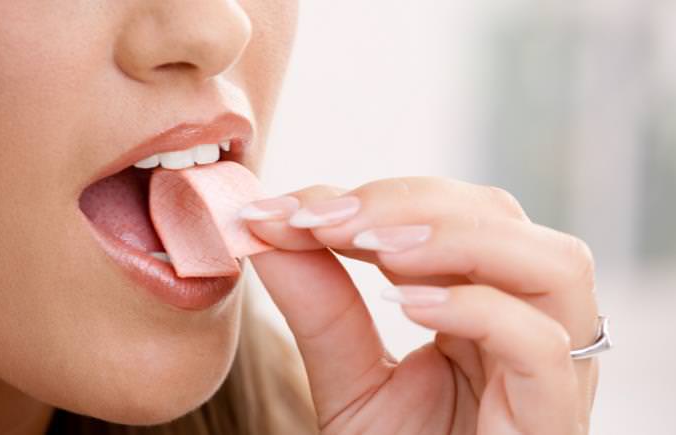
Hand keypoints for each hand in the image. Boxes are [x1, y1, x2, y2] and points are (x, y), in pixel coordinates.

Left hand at [242, 176, 599, 434]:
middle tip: (322, 219)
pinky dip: (474, 309)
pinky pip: (542, 346)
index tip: (289, 208)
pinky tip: (406, 306)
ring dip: (451, 236)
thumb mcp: (349, 377)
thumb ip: (319, 306)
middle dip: (405, 203)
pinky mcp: (553, 420)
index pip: (449, 214)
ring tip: (369, 246)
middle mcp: (531, 322)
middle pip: (500, 217)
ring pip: (551, 262)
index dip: (374, 197)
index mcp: (486, 303)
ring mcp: (554, 370)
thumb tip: (267, 226)